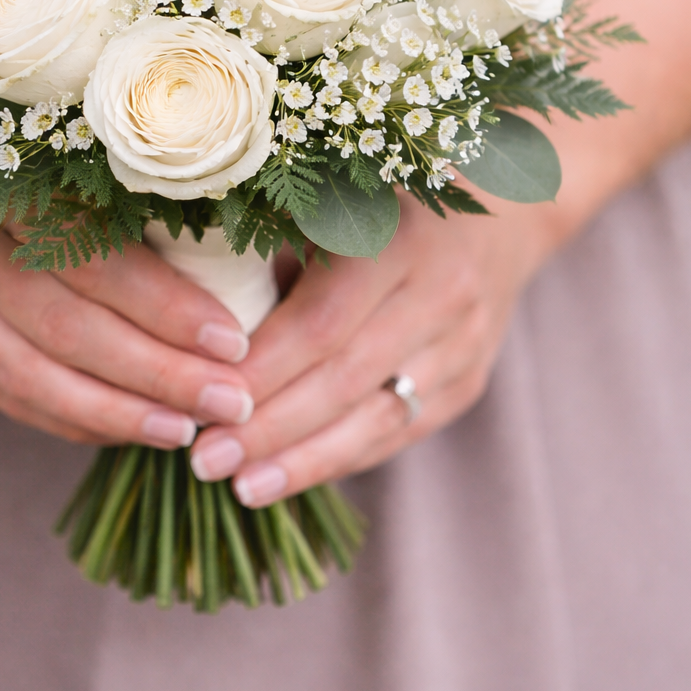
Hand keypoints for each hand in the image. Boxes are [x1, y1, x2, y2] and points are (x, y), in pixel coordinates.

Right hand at [0, 170, 256, 447]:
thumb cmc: (13, 149)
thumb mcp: (62, 144)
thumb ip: (134, 186)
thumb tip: (250, 238)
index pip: (90, 254)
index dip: (163, 303)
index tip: (234, 338)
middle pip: (65, 325)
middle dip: (157, 371)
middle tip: (233, 400)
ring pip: (33, 374)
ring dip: (118, 411)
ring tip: (189, 431)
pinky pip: (11, 395)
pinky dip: (75, 419)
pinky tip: (133, 430)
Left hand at [189, 193, 557, 502]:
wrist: (497, 215)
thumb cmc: (375, 202)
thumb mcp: (325, 205)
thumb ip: (269, 256)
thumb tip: (193, 336)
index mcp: (396, 235)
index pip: (320, 323)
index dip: (261, 372)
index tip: (199, 407)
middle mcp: (441, 290)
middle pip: (346, 379)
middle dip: (270, 428)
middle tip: (205, 461)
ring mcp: (465, 342)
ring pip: (377, 418)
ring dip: (304, 461)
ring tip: (242, 488)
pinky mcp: (470, 382)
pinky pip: (399, 431)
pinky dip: (341, 459)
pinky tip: (289, 477)